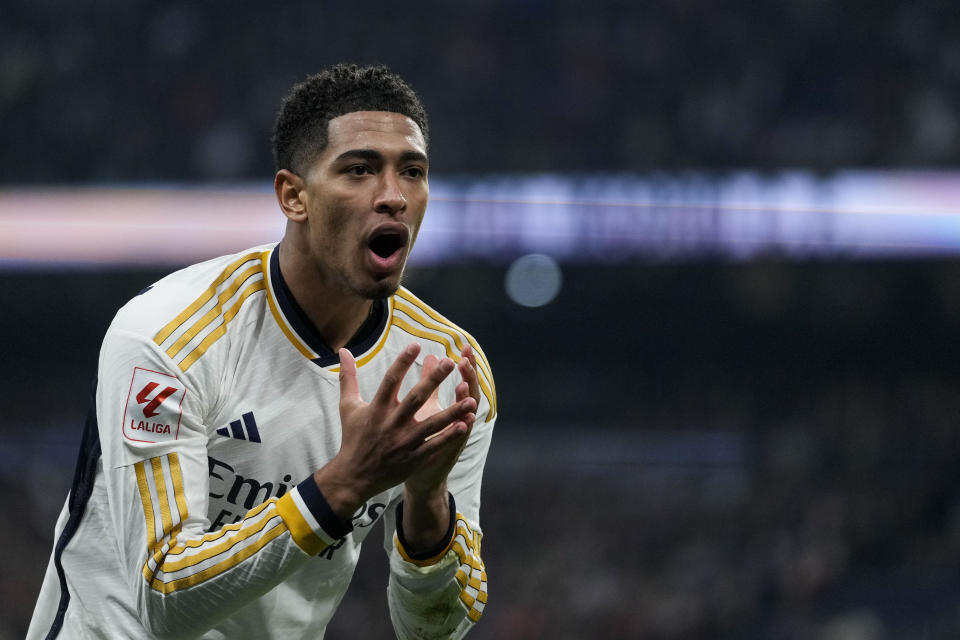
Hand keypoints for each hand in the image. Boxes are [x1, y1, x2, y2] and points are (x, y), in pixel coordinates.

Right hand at [313, 343, 476, 518]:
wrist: (353, 476)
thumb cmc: (353, 437)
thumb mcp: (348, 406)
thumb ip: (348, 377)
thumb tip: (343, 351)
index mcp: (376, 409)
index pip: (390, 381)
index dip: (402, 362)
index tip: (416, 345)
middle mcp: (391, 424)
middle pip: (415, 399)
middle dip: (433, 381)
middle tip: (450, 363)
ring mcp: (403, 443)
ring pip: (431, 425)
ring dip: (452, 412)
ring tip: (471, 399)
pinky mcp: (412, 459)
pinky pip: (434, 447)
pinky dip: (449, 437)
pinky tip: (465, 425)